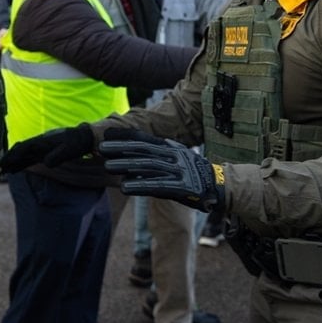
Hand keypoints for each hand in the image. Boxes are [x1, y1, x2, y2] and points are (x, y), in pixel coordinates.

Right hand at [0, 123, 94, 172]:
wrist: (83, 137)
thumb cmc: (76, 143)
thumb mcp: (69, 150)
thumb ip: (57, 156)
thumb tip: (46, 163)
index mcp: (42, 142)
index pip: (25, 148)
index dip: (15, 155)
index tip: (6, 163)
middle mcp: (39, 144)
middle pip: (20, 150)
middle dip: (10, 157)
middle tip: (0, 167)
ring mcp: (41, 148)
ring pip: (23, 154)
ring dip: (13, 161)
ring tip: (4, 170)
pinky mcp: (43, 152)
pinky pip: (29, 158)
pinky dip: (21, 163)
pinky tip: (16, 169)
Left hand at [99, 136, 225, 212]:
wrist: (221, 186)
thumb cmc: (194, 173)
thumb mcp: (178, 157)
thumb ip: (158, 153)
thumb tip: (132, 154)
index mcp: (172, 147)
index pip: (146, 139)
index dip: (126, 136)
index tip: (107, 135)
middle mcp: (175, 156)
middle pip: (144, 150)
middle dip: (121, 149)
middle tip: (101, 148)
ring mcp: (179, 171)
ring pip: (148, 166)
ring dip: (126, 165)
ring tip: (108, 166)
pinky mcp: (182, 187)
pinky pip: (158, 186)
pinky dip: (140, 186)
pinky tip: (125, 187)